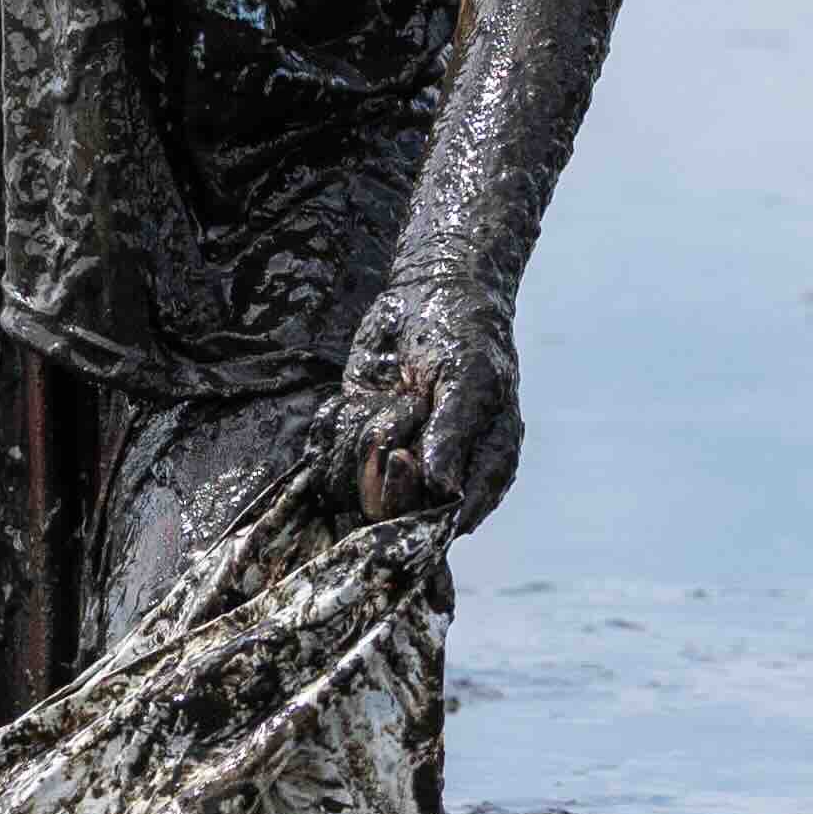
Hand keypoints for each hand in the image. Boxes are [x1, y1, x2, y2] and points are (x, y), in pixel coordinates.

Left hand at [335, 259, 522, 536]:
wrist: (428, 293)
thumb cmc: (462, 336)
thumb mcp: (466, 378)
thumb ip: (453, 434)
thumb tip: (444, 491)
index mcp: (480, 473)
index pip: (441, 520)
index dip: (414, 499)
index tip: (404, 454)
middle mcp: (437, 479)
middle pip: (393, 514)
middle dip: (384, 464)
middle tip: (402, 407)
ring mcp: (396, 462)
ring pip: (356, 487)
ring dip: (363, 440)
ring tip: (392, 396)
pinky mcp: (360, 441)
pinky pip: (332, 458)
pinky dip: (338, 428)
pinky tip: (360, 397)